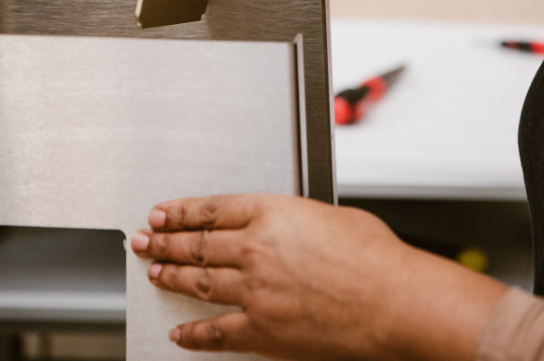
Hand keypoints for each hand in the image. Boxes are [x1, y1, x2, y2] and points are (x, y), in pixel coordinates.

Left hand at [131, 194, 506, 360]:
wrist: (398, 303)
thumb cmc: (380, 261)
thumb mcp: (334, 218)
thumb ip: (300, 221)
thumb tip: (292, 226)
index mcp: (271, 213)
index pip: (210, 209)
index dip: (179, 212)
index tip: (162, 214)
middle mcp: (255, 249)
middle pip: (196, 244)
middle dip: (164, 242)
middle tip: (145, 241)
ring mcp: (256, 290)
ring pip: (199, 282)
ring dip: (171, 277)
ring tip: (155, 273)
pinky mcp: (264, 328)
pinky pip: (218, 331)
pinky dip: (195, 333)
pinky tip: (182, 332)